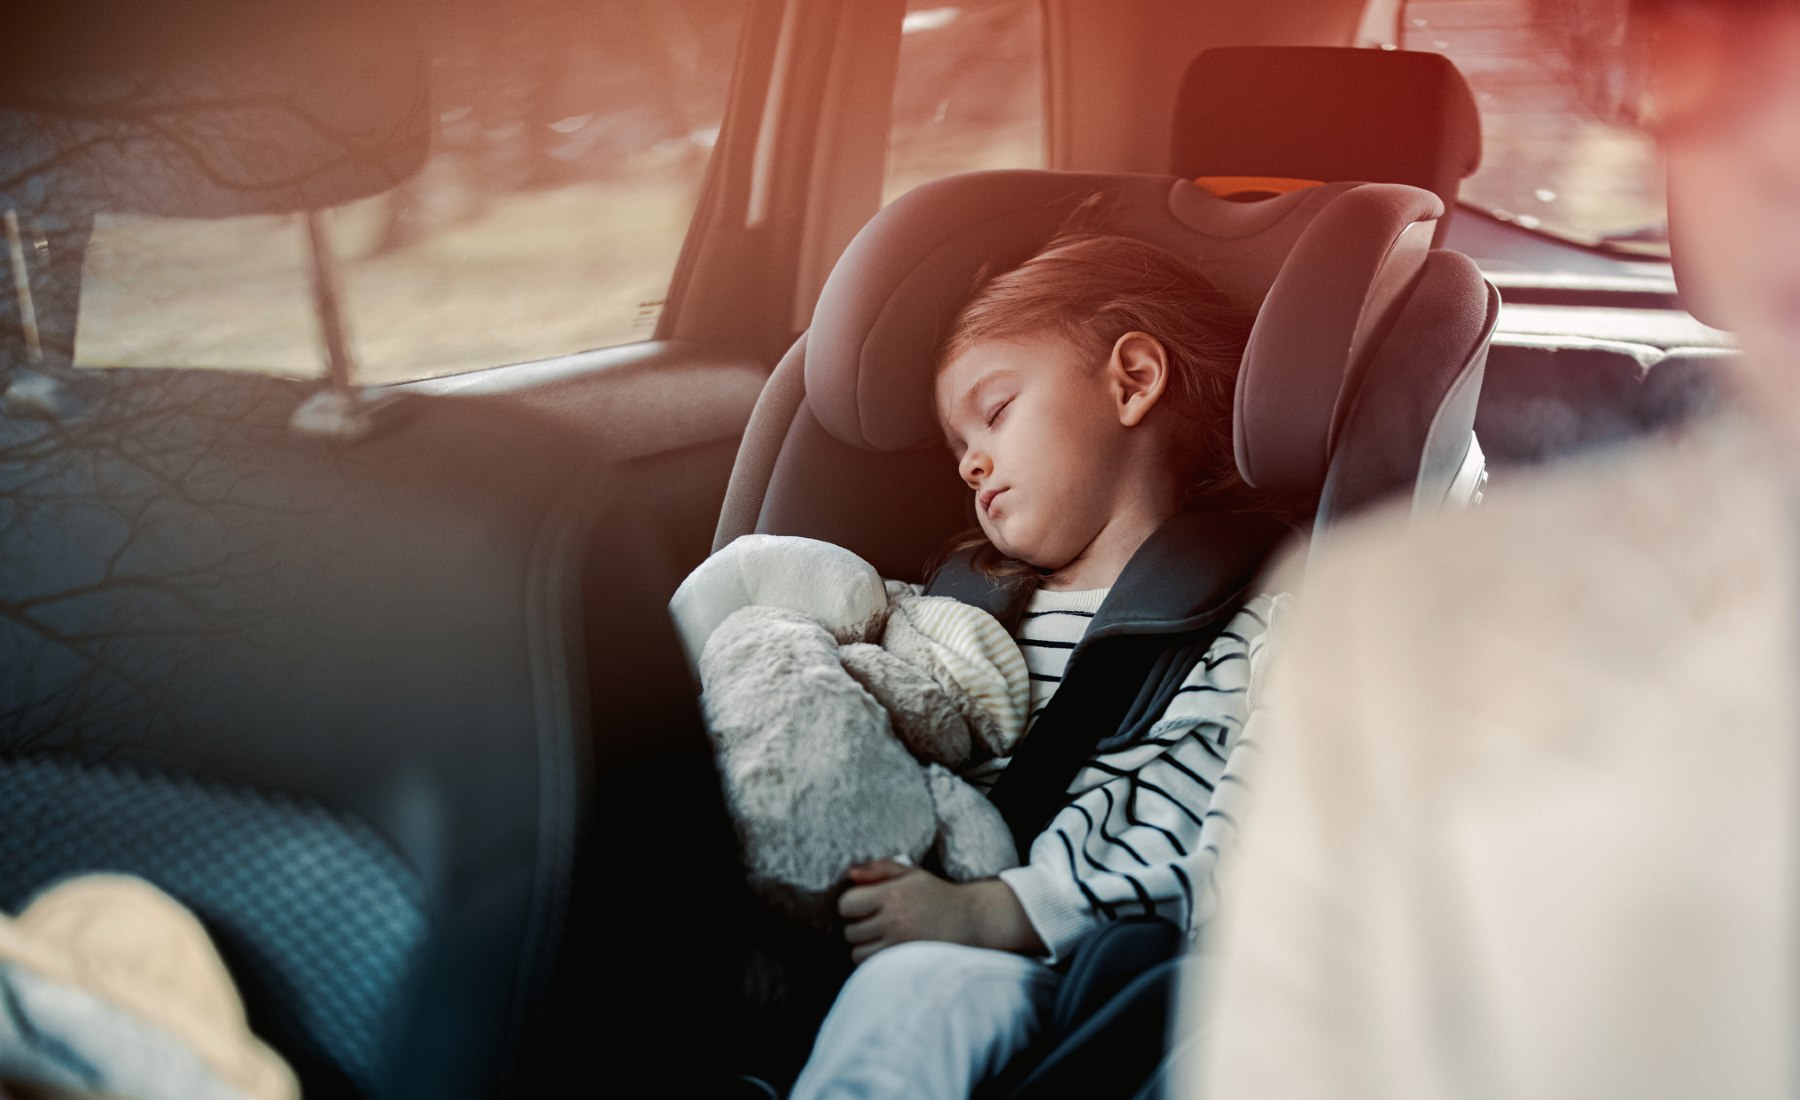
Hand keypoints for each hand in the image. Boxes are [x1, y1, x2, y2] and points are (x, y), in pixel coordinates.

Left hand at [837, 860, 1043, 963]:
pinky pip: (873, 968)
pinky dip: (875, 961)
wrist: (972, 920)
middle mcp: (894, 921)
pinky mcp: (906, 963)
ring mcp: (899, 945)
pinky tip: (890, 950)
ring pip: (858, 953)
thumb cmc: (937, 895)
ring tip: (883, 938)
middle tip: (878, 922)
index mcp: (892, 895)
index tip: (865, 905)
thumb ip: (878, 869)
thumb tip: (848, 874)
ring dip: (865, 947)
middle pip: (850, 932)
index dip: (852, 905)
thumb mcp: (911, 874)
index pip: (847, 904)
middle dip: (859, 926)